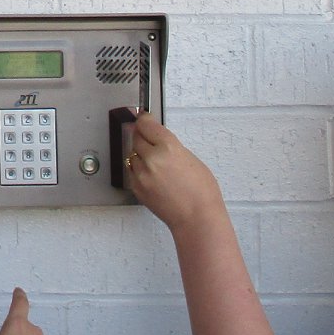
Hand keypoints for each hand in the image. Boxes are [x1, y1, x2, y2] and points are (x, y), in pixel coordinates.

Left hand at [124, 112, 224, 229]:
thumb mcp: (190, 158)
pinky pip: (132, 171)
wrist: (196, 217)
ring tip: (154, 161)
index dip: (144, 119)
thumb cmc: (201, 192)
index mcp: (168, 147)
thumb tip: (158, 141)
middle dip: (142, 136)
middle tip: (148, 137)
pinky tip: (150, 173)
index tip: (143, 117)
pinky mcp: (137, 187)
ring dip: (140, 153)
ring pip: (132, 154)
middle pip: (136, 137)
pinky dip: (138, 169)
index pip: (146, 124)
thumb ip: (171, 147)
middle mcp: (152, 159)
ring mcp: (142, 174)